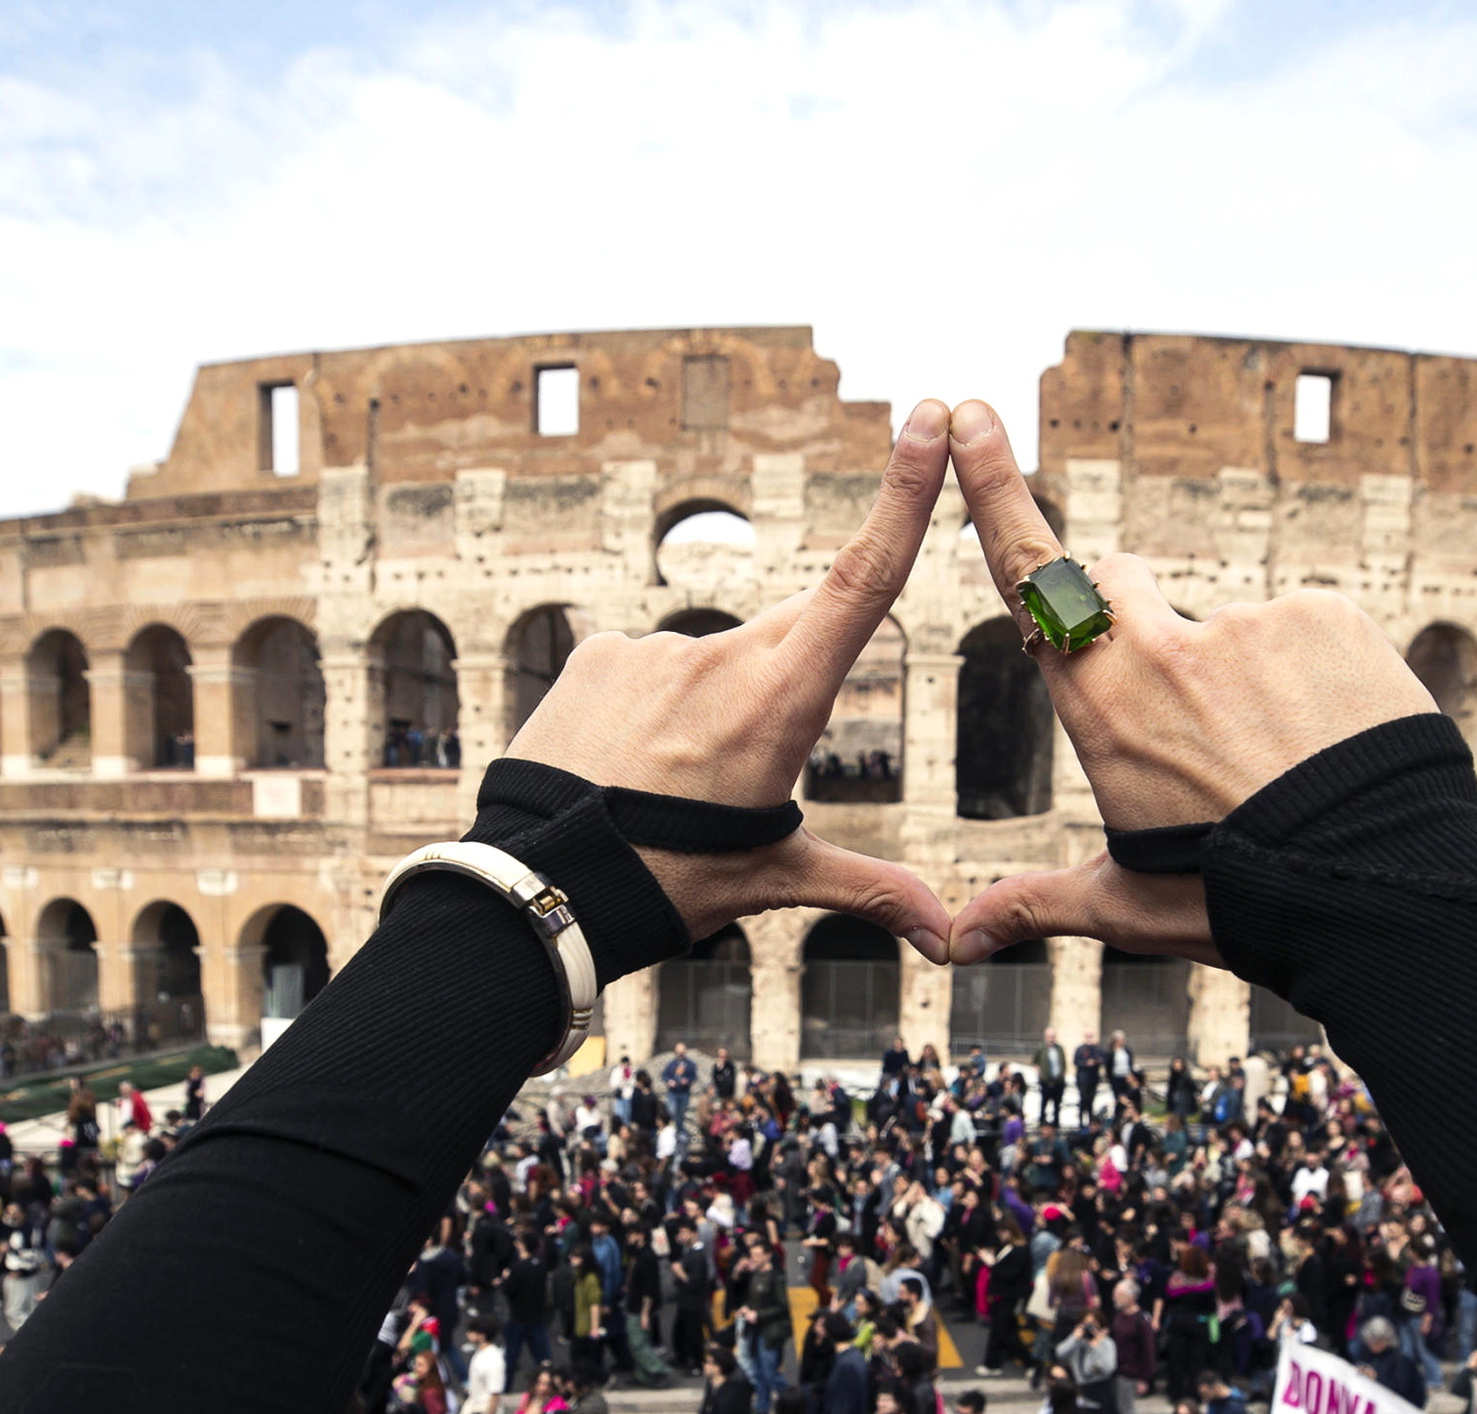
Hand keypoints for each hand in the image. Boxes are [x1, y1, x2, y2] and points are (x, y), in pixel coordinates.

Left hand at [506, 402, 956, 954]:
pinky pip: (643, 671)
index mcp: (777, 702)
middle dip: (782, 694)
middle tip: (732, 783)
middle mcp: (718, 656)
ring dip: (703, 715)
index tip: (929, 417)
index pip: (861, 583)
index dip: (904, 497)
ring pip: (708, 668)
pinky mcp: (595, 652)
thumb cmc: (661, 885)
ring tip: (657, 794)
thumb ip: (862, 887)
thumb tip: (943, 934)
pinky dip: (645, 712)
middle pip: (787, 642)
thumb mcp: (769, 880)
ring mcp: (651, 648)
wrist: (533, 889)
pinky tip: (615, 769)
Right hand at [936, 400, 1431, 966]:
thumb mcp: (1130, 904)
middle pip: (1124, 585)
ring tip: (1291, 760)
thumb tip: (958, 939)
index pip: (1031, 574)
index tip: (973, 414)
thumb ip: (1040, 902)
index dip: (996, 490)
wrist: (1382, 895)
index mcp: (1105, 701)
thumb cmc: (1244, 902)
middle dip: (1136, 625)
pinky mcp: (1331, 614)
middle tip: (1190, 714)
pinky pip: (1309, 630)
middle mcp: (1170, 643)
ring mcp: (1254, 620)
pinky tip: (1337, 738)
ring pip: (1231, 627)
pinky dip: (1318, 673)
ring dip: (1247, 673)